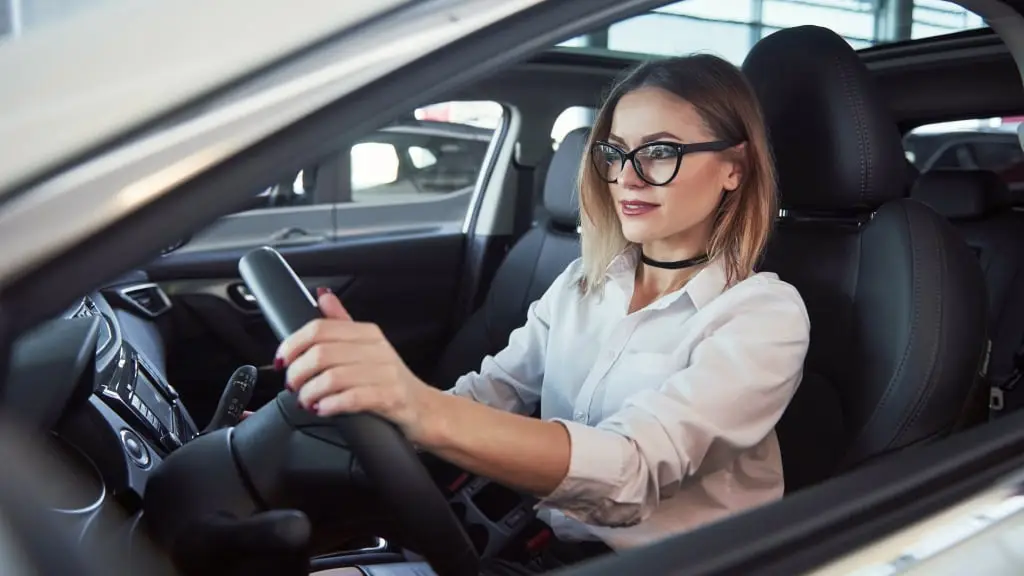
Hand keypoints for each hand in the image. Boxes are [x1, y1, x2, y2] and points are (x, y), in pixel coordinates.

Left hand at [275, 289, 435, 442]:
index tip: (281, 361)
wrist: (427, 409)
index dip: (292, 344)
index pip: (320, 329)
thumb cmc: (391, 381)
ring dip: (310, 392)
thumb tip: (322, 296)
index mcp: (368, 333)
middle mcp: (377, 349)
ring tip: (306, 400)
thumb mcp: (368, 347)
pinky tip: (323, 409)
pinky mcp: (392, 398)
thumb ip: (342, 323)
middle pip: (321, 353)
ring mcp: (386, 374)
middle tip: (292, 386)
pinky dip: (330, 405)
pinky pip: (352, 399)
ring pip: (333, 377)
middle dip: (298, 372)